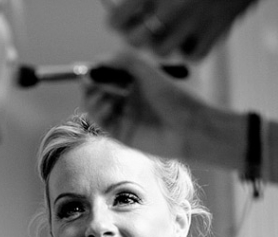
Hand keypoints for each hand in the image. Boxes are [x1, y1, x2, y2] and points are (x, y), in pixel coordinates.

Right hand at [82, 50, 203, 159]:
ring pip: (96, 107)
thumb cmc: (175, 98)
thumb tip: (97, 60)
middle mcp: (128, 99)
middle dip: (91, 85)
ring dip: (92, 99)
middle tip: (89, 81)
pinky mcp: (122, 135)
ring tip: (101, 96)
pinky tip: (108, 107)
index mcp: (136, 83)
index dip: (97, 71)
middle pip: (98, 90)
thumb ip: (125, 60)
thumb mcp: (150, 71)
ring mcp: (124, 117)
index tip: (91, 69)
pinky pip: (102, 123)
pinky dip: (98, 113)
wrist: (189, 128)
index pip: (108, 74)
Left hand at [101, 0, 259, 60]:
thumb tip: (123, 4)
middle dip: (134, 35)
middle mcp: (172, 8)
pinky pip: (193, 55)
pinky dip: (188, 50)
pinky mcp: (216, 31)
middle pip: (136, 40)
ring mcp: (194, 23)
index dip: (116, 20)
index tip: (118, 19)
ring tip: (163, 34)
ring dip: (159, 44)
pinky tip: (188, 38)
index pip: (119, 19)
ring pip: (161, 52)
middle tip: (138, 28)